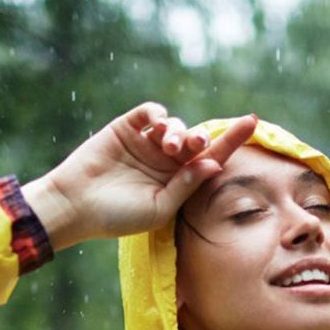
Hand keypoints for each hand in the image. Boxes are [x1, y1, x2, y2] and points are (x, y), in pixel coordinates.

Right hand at [21, 102, 257, 250]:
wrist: (76, 205)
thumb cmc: (118, 216)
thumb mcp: (159, 208)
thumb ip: (186, 186)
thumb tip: (214, 165)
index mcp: (179, 182)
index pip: (211, 158)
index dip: (232, 141)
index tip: (253, 123)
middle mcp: (166, 161)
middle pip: (196, 140)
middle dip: (201, 138)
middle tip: (196, 144)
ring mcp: (146, 143)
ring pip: (174, 125)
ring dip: (177, 131)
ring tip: (167, 145)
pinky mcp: (127, 128)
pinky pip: (150, 112)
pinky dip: (157, 114)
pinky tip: (155, 126)